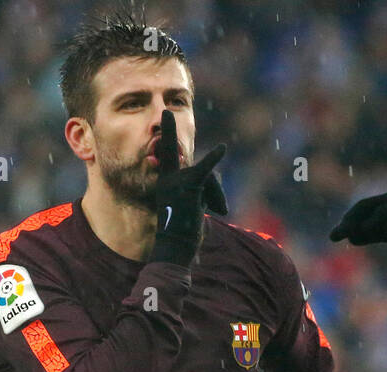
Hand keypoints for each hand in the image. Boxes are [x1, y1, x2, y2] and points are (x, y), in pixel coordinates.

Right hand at [150, 109, 227, 266]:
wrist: (174, 245)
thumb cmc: (182, 233)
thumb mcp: (190, 207)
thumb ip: (200, 190)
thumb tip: (215, 177)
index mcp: (165, 183)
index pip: (166, 155)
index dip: (168, 136)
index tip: (166, 116)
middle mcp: (168, 179)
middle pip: (192, 165)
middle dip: (173, 137)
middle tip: (164, 111)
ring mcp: (177, 181)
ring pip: (208, 176)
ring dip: (217, 196)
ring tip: (218, 211)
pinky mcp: (190, 185)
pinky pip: (206, 170)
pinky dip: (214, 158)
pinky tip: (222, 147)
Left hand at [329, 190, 386, 261]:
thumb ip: (375, 233)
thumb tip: (351, 238)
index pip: (365, 206)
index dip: (350, 218)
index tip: (339, 231)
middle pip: (366, 207)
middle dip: (349, 221)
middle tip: (335, 235)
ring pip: (376, 214)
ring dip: (358, 225)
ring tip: (345, 236)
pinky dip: (374, 229)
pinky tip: (360, 238)